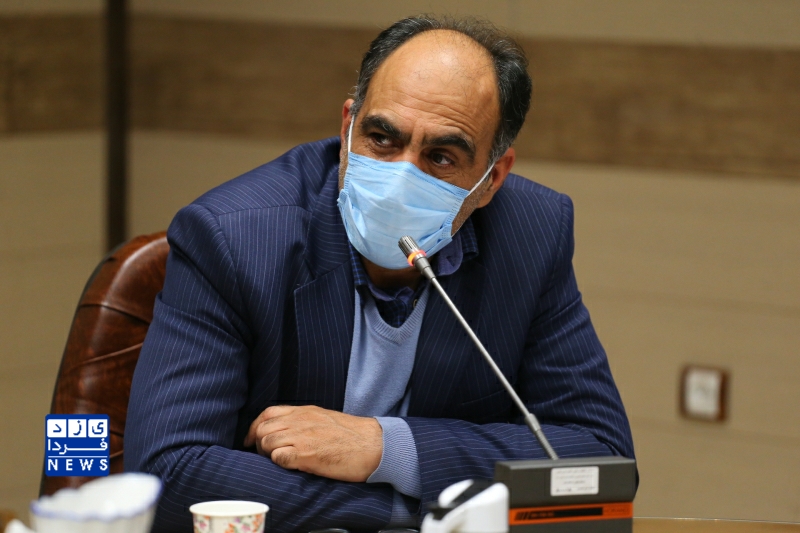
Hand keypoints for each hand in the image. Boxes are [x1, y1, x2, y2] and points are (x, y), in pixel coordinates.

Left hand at [243, 405, 382, 481]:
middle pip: (263, 429)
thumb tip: (286, 430)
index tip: (251, 440)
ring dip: (269, 455)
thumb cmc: (353, 435)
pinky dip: (279, 463)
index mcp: (305, 411)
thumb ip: (305, 421)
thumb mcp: (325, 419)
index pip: (268, 413)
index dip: (255, 427)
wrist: (373, 444)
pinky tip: (291, 466)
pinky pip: (279, 458)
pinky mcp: (307, 455)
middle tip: (268, 456)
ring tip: (282, 461)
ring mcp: (303, 437)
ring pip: (267, 443)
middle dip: (259, 444)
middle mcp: (300, 421)